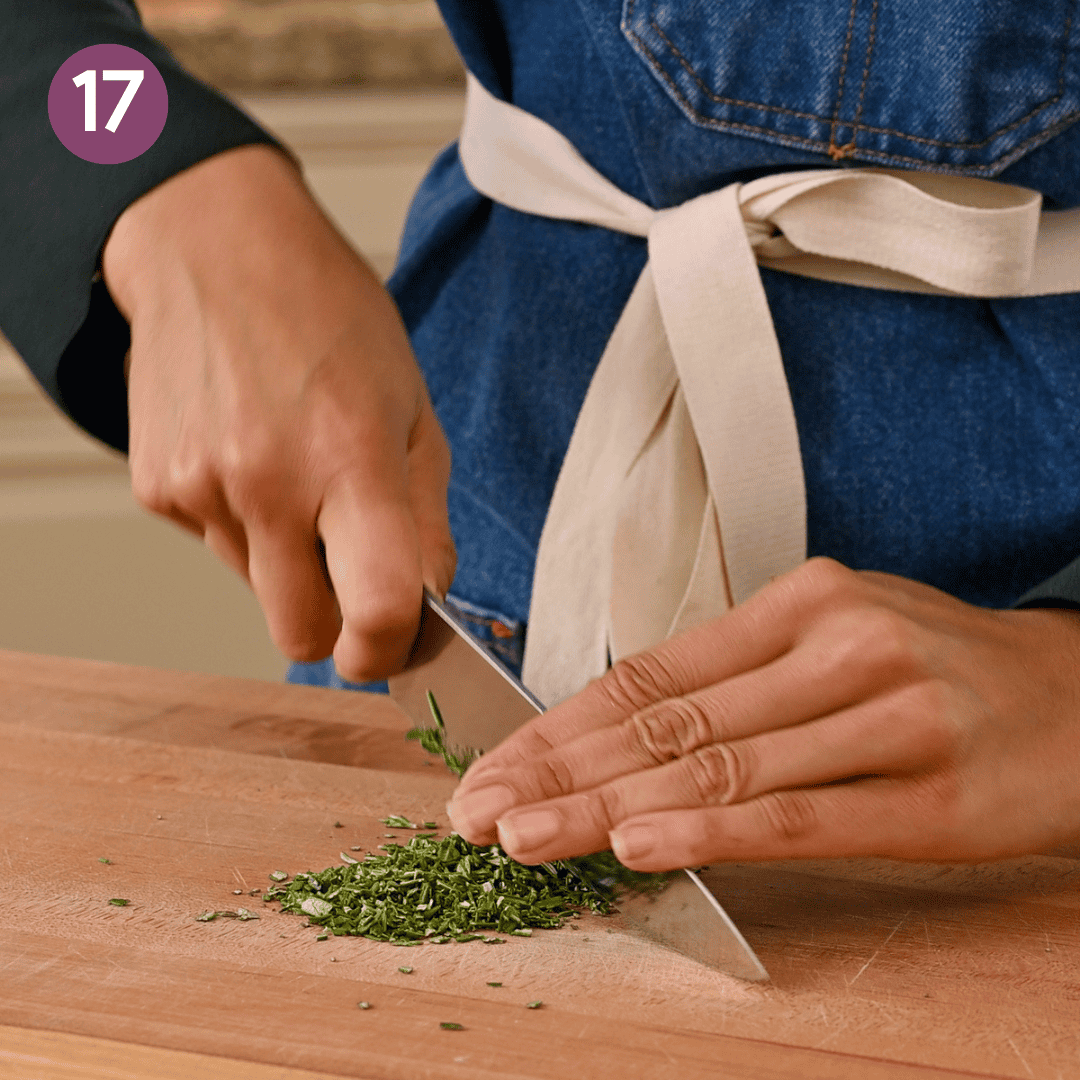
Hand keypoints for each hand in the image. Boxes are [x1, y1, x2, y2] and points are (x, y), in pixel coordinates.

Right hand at [103, 145, 453, 678]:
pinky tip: (252, 456)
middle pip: (301, 635)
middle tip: (351, 569)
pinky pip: (215, 547)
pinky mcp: (155, 489)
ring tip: (297, 475)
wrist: (217, 250)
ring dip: (288, 562)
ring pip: (259, 591)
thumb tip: (430, 601)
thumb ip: (428, 519)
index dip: (388, 650)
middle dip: (334, 625)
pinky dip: (243, 525)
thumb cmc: (331, 320)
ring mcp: (200, 488)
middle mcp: (266, 483)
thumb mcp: (412, 408)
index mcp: (349, 459)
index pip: (375, 607)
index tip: (390, 646)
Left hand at [448, 558, 1079, 868]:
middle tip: (478, 812)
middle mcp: (834, 644)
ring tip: (525, 839)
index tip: (493, 767)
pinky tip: (637, 846)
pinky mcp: (930, 792)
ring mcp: (885, 712)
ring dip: (606, 807)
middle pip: (665, 720)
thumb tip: (621, 731)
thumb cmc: (941, 671)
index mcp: (798, 602)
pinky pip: (797, 813)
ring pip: (717, 766)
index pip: (648, 670)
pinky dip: (709, 831)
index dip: (558, 725)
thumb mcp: (837, 639)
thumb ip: (739, 677)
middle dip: (557, 771)